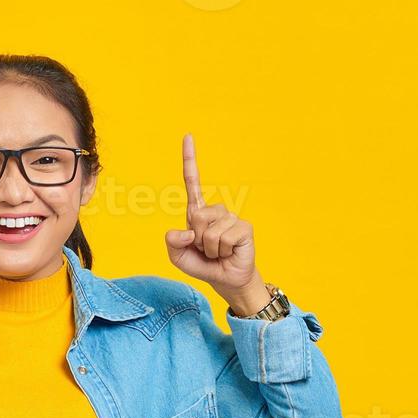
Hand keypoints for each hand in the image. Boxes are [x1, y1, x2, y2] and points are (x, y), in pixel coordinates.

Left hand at [164, 133, 267, 311]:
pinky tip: (229, 252)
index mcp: (197, 213)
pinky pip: (223, 237)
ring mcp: (231, 217)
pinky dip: (222, 250)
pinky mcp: (244, 227)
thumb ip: (173, 244)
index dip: (190, 160)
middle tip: (206, 250)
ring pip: (209, 229)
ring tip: (218, 252)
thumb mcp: (178, 257)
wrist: (226, 281)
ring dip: (209, 248)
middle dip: (197, 240)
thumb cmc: (204, 265)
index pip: (192, 182)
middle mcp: (215, 211)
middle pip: (196, 216)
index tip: (188, 136)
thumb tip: (186, 231)